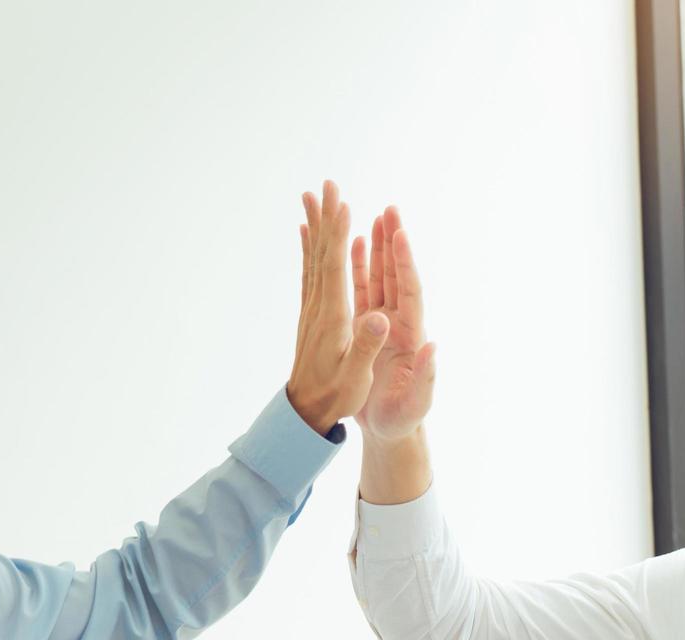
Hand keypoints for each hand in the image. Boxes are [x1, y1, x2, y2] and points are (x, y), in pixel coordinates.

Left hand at [286, 180, 391, 435]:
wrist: (304, 412)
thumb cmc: (336, 396)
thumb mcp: (356, 377)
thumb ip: (367, 347)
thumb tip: (380, 320)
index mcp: (333, 318)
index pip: (335, 266)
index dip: (338, 232)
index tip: (341, 201)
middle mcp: (319, 307)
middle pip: (322, 252)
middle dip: (327, 217)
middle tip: (327, 183)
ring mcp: (313, 309)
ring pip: (313, 257)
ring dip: (316, 225)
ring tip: (312, 196)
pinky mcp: (312, 315)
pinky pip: (310, 272)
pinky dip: (309, 247)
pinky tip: (307, 233)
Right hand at [351, 205, 435, 443]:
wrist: (387, 430)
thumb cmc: (403, 420)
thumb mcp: (417, 402)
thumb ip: (427, 376)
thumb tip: (434, 346)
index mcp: (411, 335)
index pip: (410, 291)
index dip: (405, 263)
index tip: (401, 234)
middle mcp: (398, 323)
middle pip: (396, 275)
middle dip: (394, 243)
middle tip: (391, 210)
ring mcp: (381, 324)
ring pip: (379, 278)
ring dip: (378, 249)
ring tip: (374, 217)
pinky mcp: (364, 329)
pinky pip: (361, 292)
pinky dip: (359, 268)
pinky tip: (355, 246)